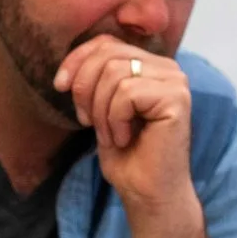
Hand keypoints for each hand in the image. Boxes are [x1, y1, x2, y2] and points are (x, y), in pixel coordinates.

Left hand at [53, 35, 195, 219]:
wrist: (148, 194)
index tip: (59, 87)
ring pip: (114, 74)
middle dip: (86, 90)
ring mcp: (175, 81)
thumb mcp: (101, 108)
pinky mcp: (177, 98)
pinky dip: (115, 120)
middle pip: (107, 55)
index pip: (106, 43)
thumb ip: (96, 77)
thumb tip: (73, 60)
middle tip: (89, 123)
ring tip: (112, 135)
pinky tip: (126, 139)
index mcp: (150, 65)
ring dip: (101, 111)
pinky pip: (126, 93)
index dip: (77, 60)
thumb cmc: (127, 157)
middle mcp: (167, 68)